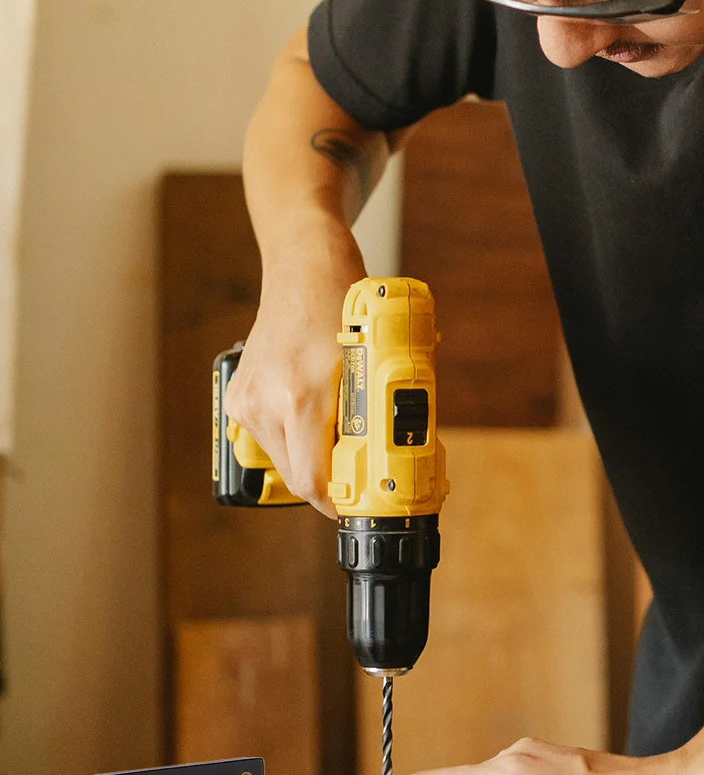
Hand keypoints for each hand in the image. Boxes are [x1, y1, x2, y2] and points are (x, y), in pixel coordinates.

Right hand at [223, 218, 366, 517]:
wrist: (302, 270)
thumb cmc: (344, 309)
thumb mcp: (374, 365)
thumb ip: (379, 416)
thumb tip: (394, 464)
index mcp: (299, 399)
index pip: (312, 482)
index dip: (339, 501)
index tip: (362, 503)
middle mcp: (263, 404)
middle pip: (298, 477)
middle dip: (331, 480)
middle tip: (362, 472)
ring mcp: (245, 401)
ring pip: (284, 460)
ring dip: (314, 459)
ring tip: (341, 435)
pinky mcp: (238, 398)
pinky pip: (271, 438)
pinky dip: (297, 439)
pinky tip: (317, 419)